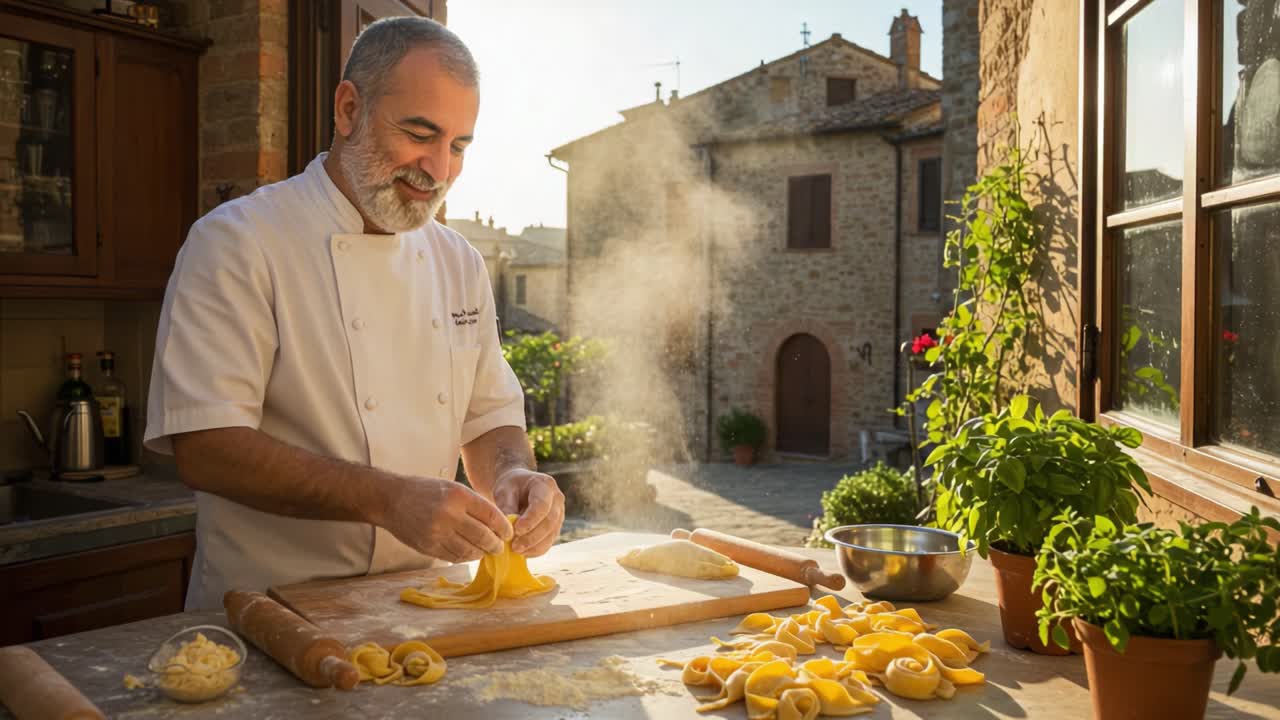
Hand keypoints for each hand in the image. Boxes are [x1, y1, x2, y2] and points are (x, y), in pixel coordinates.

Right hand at [378, 476, 511, 562]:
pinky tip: (469, 553)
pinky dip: (465, 557)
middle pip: (484, 537)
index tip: (508, 533)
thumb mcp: (453, 488)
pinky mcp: (429, 547)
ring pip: (470, 551)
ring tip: (485, 551)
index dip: (504, 528)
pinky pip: (454, 557)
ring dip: (481, 553)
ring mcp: (438, 533)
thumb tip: (498, 524)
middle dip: (496, 545)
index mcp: (459, 496)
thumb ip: (474, 505)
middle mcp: (449, 514)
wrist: (391, 499)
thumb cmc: (426, 491)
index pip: (491, 516)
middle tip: (500, 547)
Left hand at [492, 468, 564, 556]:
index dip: (531, 519)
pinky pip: (550, 541)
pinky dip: (537, 549)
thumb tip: (508, 530)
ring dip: (535, 545)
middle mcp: (557, 499)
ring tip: (517, 551)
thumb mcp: (505, 491)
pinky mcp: (556, 526)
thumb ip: (506, 507)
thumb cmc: (511, 486)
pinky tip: (524, 553)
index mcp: (545, 485)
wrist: (519, 486)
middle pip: (549, 521)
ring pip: (552, 533)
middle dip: (532, 536)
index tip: (516, 530)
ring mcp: (559, 513)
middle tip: (515, 546)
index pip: (542, 505)